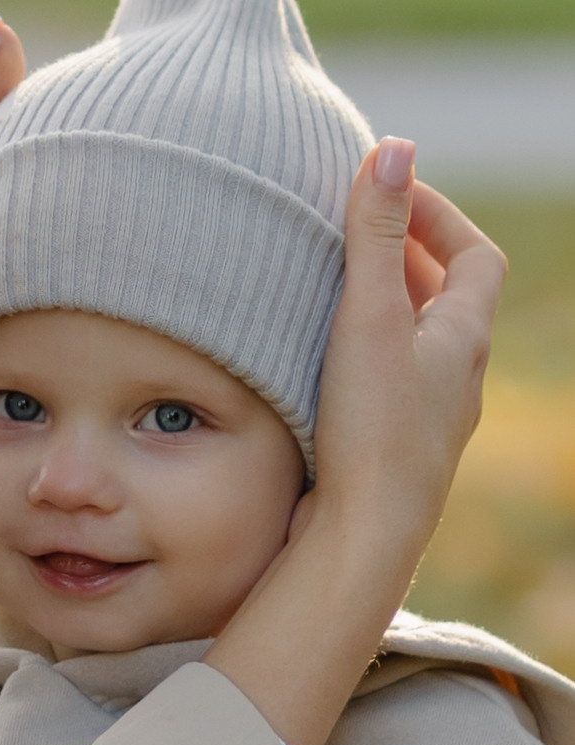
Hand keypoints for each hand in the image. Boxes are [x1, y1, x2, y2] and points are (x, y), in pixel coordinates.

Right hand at [206, 140, 506, 744]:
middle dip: (402, 265)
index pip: (475, 256)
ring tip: (329, 302)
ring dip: (379, 319)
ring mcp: (429, 427)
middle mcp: (458, 384)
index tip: (387, 198)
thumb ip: (374, 236)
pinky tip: (318, 375)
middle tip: (350, 243)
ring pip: (414, 353)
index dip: (437, 219)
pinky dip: (363, 367)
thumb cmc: (372, 435)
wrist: (363, 546)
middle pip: (445, 304)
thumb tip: (392, 150)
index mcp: (464, 340)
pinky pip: (389, 395)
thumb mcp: (368, 319)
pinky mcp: (393, 463)